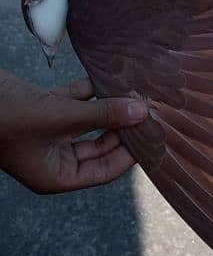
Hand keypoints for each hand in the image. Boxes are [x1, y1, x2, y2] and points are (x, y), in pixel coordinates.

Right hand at [0, 71, 146, 192]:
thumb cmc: (8, 116)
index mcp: (57, 176)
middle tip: (148, 110)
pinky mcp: (38, 111)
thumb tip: (142, 112)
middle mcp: (52, 159)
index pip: (105, 170)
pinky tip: (103, 79)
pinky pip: (70, 105)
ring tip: (132, 92)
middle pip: (98, 147)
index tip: (153, 134)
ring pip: (85, 124)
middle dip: (121, 128)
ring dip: (105, 109)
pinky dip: (85, 94)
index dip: (130, 153)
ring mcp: (45, 135)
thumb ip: (103, 115)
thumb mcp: (61, 117)